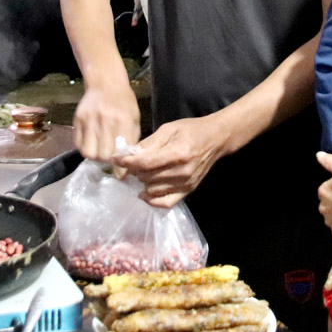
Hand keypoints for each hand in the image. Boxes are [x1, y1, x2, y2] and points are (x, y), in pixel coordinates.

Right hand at [73, 85, 139, 162]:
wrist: (106, 83)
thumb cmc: (124, 103)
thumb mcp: (134, 119)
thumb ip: (131, 141)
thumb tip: (128, 165)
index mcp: (123, 121)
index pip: (120, 152)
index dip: (120, 167)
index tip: (120, 174)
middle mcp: (105, 121)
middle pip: (102, 155)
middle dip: (106, 161)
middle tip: (109, 157)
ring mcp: (89, 120)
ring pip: (88, 152)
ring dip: (94, 156)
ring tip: (99, 150)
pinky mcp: (78, 120)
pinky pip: (77, 143)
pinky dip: (84, 147)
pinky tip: (91, 142)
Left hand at [112, 115, 227, 207]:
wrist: (216, 139)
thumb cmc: (191, 130)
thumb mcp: (168, 129)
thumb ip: (148, 143)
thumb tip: (128, 154)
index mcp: (177, 153)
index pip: (145, 163)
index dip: (127, 162)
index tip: (115, 159)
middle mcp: (182, 171)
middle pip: (147, 177)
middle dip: (134, 170)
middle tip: (130, 162)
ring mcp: (186, 183)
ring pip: (152, 190)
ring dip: (142, 182)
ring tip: (141, 172)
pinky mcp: (188, 190)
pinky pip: (165, 203)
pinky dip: (152, 200)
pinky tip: (144, 193)